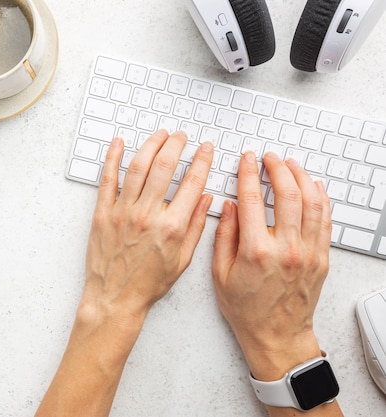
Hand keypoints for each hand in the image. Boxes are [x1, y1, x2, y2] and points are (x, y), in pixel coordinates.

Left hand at [80, 130, 213, 329]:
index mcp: (172, 227)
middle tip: (182, 136)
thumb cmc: (149, 283)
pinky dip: (113, 158)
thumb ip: (196, 227)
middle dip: (176, 145)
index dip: (202, 161)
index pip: (192, 183)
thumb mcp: (182, 260)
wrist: (115, 298)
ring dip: (151, 145)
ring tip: (160, 135)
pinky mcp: (103, 214)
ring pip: (138, 167)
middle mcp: (148, 215)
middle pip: (164, 167)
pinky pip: (107, 180)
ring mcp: (123, 212)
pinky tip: (119, 143)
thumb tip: (207, 198)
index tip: (206, 149)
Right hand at [212, 151, 331, 381]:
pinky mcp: (321, 258)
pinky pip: (325, 221)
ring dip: (301, 178)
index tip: (246, 160)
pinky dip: (321, 198)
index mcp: (256, 251)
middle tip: (270, 158)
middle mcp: (285, 249)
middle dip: (277, 169)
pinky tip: (313, 187)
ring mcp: (307, 253)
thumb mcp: (220, 274)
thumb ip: (224, 236)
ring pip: (312, 202)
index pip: (251, 200)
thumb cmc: (247, 310)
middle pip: (287, 194)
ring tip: (291, 165)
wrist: (276, 336)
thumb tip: (228, 207)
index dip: (248, 174)